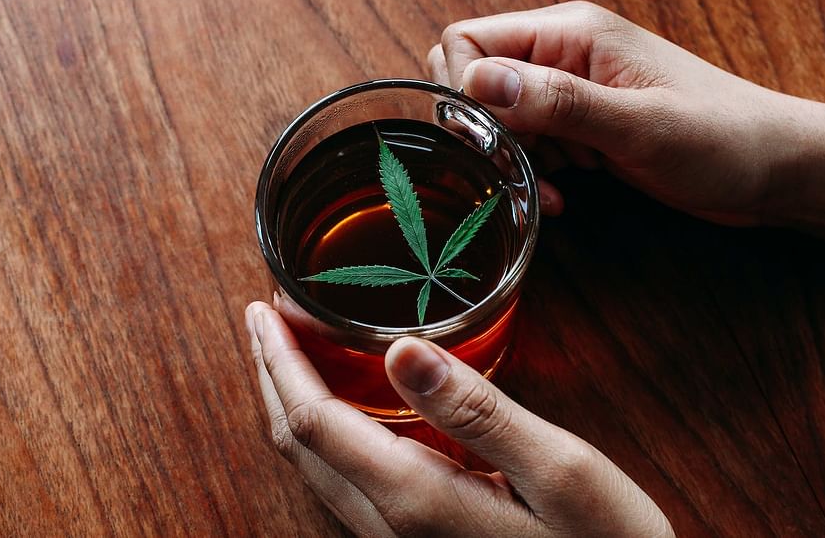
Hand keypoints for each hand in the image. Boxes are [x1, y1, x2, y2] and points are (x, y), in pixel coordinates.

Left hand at [246, 301, 673, 536]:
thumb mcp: (558, 470)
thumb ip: (478, 412)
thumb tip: (402, 350)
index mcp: (415, 497)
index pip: (314, 419)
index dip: (280, 360)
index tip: (266, 309)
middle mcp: (389, 525)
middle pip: (300, 442)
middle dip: (273, 374)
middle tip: (265, 317)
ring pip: (316, 464)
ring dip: (293, 401)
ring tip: (290, 350)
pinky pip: (345, 480)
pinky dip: (326, 429)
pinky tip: (345, 403)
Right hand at [428, 1, 824, 253]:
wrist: (771, 168)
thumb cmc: (720, 136)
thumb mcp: (636, 122)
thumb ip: (556, 101)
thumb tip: (477, 82)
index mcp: (571, 33)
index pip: (469, 40)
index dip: (460, 89)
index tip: (484, 138)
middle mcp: (564, 55)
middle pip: (477, 80)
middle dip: (482, 130)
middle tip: (512, 166)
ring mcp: (573, 92)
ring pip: (499, 120)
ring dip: (510, 160)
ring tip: (547, 189)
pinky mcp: (583, 127)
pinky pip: (531, 146)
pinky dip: (535, 174)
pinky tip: (561, 198)